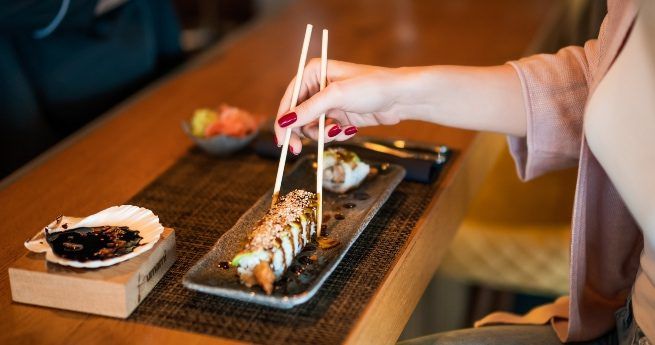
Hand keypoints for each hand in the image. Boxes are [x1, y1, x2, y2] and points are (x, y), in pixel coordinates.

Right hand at [274, 59, 413, 153]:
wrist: (400, 97)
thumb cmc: (372, 87)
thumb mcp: (336, 96)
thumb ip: (308, 110)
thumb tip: (284, 122)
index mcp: (313, 72)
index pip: (289, 99)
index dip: (283, 120)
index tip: (281, 140)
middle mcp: (318, 86)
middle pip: (297, 115)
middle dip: (300, 132)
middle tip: (297, 149)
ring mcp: (329, 102)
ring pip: (311, 127)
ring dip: (322, 134)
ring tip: (337, 131)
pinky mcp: (339, 116)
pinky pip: (327, 131)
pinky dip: (335, 134)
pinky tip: (349, 129)